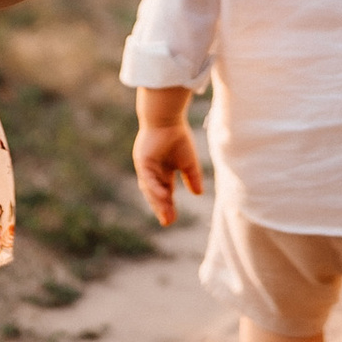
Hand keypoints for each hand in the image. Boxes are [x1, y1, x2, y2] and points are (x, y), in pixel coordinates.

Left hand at [132, 108, 202, 227]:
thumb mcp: (189, 161)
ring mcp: (146, 167)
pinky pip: (147, 178)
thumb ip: (193, 177)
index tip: (173, 220)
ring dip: (158, 202)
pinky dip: (154, 187)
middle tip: (168, 222)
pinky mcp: (142, 161)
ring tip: (165, 214)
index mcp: (162, 172)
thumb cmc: (177, 136)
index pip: (165, 193)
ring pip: (150, 189)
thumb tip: (198, 194)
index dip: (169, 206)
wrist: (167, 118)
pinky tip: (163, 196)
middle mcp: (153, 172)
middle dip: (162, 208)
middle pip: (156, 194)